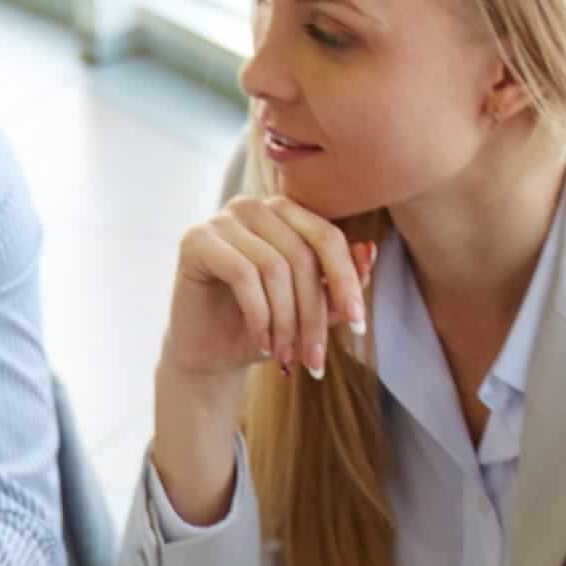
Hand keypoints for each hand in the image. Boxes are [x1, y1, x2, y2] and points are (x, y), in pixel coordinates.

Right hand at [159, 191, 375, 389]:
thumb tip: (369, 252)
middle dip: (314, 314)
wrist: (208, 354)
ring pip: (275, 268)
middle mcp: (254, 207)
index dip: (347, 281)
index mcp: (284, 213)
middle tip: (316, 358)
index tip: (359, 326)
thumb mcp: (308, 308)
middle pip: (303, 255)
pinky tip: (263, 344)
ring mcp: (222, 219)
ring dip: (286, 322)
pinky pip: (243, 275)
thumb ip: (337, 282)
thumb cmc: (261, 327)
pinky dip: (259, 316)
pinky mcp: (196, 240)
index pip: (327, 237)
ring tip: (286, 356)